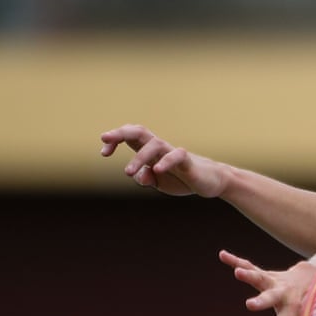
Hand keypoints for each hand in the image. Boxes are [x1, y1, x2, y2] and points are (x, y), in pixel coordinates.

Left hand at [100, 124, 226, 197]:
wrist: (211, 181)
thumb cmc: (182, 178)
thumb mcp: (159, 183)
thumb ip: (146, 179)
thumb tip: (140, 176)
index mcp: (151, 151)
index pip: (131, 137)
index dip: (115, 140)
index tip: (104, 153)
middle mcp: (160, 148)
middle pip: (140, 131)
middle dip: (120, 133)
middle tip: (104, 139)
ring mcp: (174, 153)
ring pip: (154, 145)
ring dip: (138, 157)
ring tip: (128, 173)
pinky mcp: (188, 161)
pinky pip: (176, 156)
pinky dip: (165, 162)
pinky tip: (156, 171)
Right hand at [220, 250, 315, 315]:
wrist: (311, 278)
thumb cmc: (304, 310)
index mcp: (291, 311)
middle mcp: (283, 294)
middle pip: (271, 299)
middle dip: (261, 302)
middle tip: (250, 305)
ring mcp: (273, 281)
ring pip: (260, 277)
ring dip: (249, 274)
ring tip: (238, 272)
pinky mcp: (264, 273)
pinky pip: (248, 264)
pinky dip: (235, 260)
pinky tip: (222, 254)